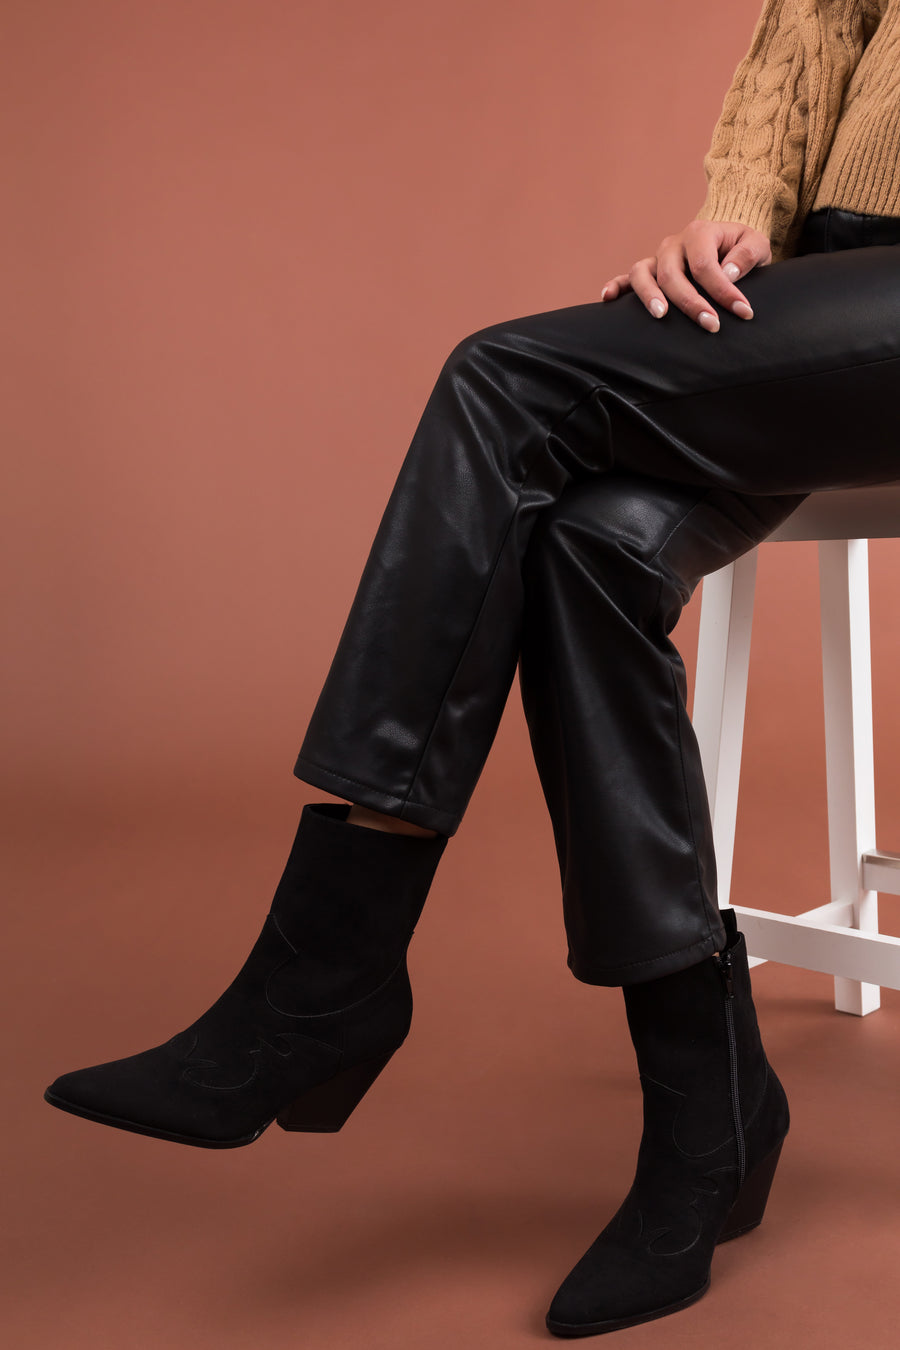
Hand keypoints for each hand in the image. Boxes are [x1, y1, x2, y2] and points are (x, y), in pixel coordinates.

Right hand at [600, 220, 772, 331]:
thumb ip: (747, 255)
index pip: (705, 265)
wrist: (727, 243)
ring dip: (650, 296)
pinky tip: (608, 298)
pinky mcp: (649, 271)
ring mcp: (657, 258)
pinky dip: (616, 286)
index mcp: (699, 233)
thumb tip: (728, 273)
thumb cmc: (741, 248)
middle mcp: (673, 244)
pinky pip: (627, 278)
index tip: (744, 312)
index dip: (723, 291)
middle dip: (691, 303)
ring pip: (642, 274)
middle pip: (672, 274)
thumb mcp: (756, 243)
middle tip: (711, 326)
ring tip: (661, 316)